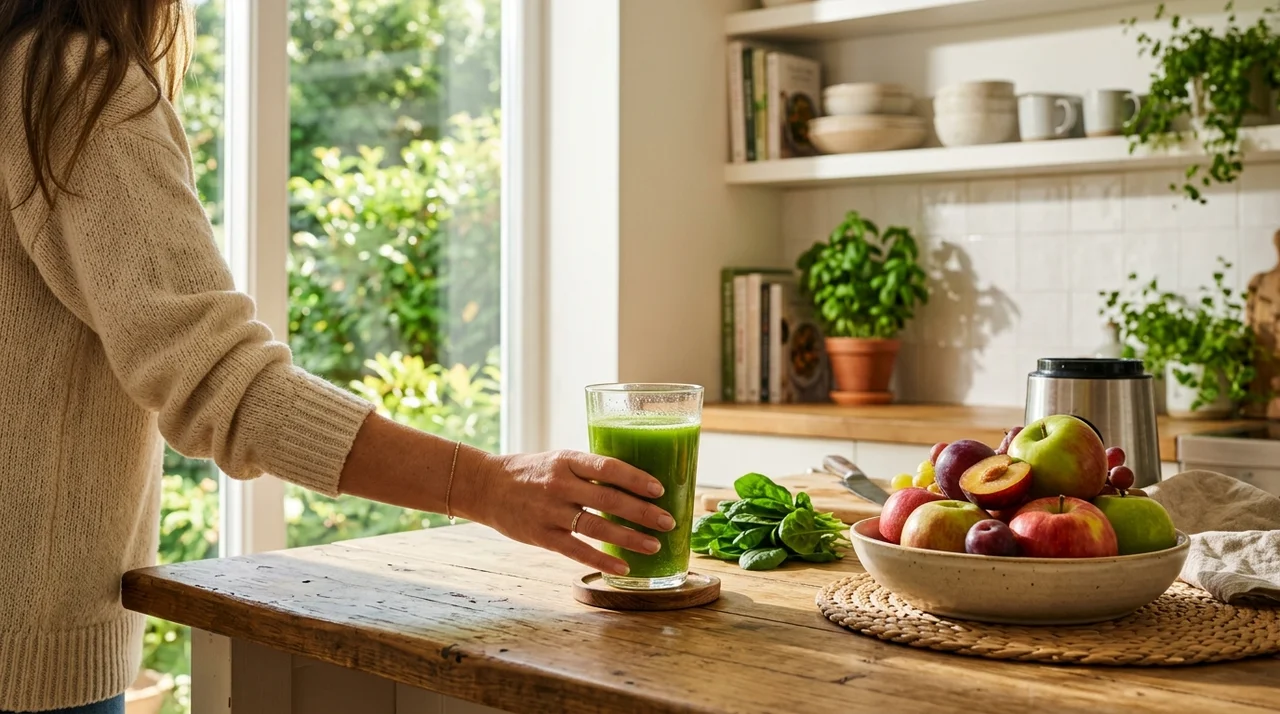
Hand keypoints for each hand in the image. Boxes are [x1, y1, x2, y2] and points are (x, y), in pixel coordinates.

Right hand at [464, 450, 675, 574]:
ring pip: (597, 527)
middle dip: (643, 512)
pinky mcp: (542, 536)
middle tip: (668, 522)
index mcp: (568, 460)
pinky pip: (577, 550)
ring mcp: (550, 511)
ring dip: (629, 538)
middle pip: (609, 499)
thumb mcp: (559, 460)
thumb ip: (589, 471)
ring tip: (653, 546)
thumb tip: (633, 483)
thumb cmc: (531, 472)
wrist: (486, 486)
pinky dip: (601, 560)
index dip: (636, 478)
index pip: (608, 467)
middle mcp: (560, 484)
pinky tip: (622, 567)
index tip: (660, 489)